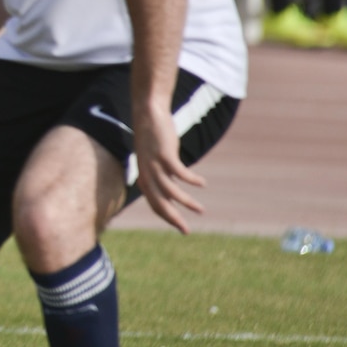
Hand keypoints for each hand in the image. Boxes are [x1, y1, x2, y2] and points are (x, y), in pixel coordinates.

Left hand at [130, 98, 204, 233]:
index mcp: (144, 178)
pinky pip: (179, 172)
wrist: (148, 114)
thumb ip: (162, 177)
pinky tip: (202, 183)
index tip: (180, 228)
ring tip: (200, 209)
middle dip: (173, 218)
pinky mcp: (164, 154)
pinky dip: (191, 180)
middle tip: (186, 231)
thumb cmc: (154, 140)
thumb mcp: (155, 163)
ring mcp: (154, 164)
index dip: (167, 217)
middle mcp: (146, 174)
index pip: (155, 204)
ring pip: (170, 191)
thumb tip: (171, 195)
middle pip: (160, 203)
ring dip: (186, 202)